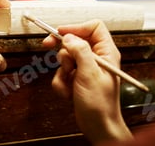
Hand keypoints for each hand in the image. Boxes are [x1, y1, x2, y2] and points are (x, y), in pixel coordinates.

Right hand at [43, 20, 132, 144]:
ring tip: (69, 82)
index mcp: (106, 52)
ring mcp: (86, 68)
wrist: (98, 127)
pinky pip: (62, 72)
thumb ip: (80, 52)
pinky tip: (68, 93)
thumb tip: (69, 37)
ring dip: (62, 70)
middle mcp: (97, 58)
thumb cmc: (100, 105)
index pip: (93, 28)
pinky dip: (61, 82)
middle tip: (47, 45)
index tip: (60, 33)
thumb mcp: (90, 75)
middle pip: (76, 40)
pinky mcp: (77, 79)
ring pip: (66, 57)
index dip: (76, 27)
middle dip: (63, 49)